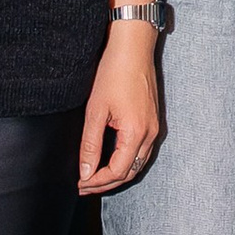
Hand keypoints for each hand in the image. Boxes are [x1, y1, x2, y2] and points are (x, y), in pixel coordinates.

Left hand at [79, 26, 161, 194]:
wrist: (133, 47)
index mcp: (136, 133)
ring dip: (117, 174)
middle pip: (130, 172)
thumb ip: (90, 145)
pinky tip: (111, 159)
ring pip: (138, 163)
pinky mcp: (153, 121)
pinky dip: (127, 161)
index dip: (97, 182)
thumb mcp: (95, 111)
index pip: (117, 172)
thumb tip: (86, 173)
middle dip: (106, 183)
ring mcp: (154, 127)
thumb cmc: (114, 73)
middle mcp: (150, 134)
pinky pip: (142, 151)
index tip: (79, 185)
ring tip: (94, 177)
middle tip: (84, 186)